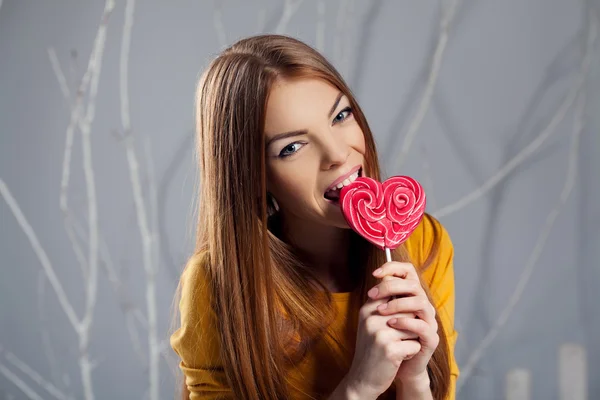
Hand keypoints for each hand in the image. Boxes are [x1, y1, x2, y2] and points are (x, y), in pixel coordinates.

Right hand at [344, 282, 421, 397]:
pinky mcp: (390, 350)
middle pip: (409, 311)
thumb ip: (383, 304)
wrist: (362, 379)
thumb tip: (402, 284)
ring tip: (396, 348)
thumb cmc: (372, 348)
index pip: (394, 294)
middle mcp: (372, 318)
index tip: (397, 322)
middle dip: (409, 326)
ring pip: (414, 328)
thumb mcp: (371, 323)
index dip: (403, 307)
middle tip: (395, 339)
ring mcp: (380, 334)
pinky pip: (415, 345)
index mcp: (367, 309)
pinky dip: (411, 353)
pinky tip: (397, 358)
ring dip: (410, 340)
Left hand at [370, 262, 439, 383]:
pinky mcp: (431, 339)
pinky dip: (406, 322)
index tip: (375, 273)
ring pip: (421, 303)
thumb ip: (382, 298)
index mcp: (412, 296)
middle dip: (391, 286)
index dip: (393, 268)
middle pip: (414, 285)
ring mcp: (429, 322)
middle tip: (372, 294)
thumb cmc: (388, 339)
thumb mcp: (381, 315)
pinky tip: (391, 323)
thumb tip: (376, 278)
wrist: (396, 368)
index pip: (409, 272)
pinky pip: (423, 326)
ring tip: (380, 310)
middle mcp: (424, 306)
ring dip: (398, 304)